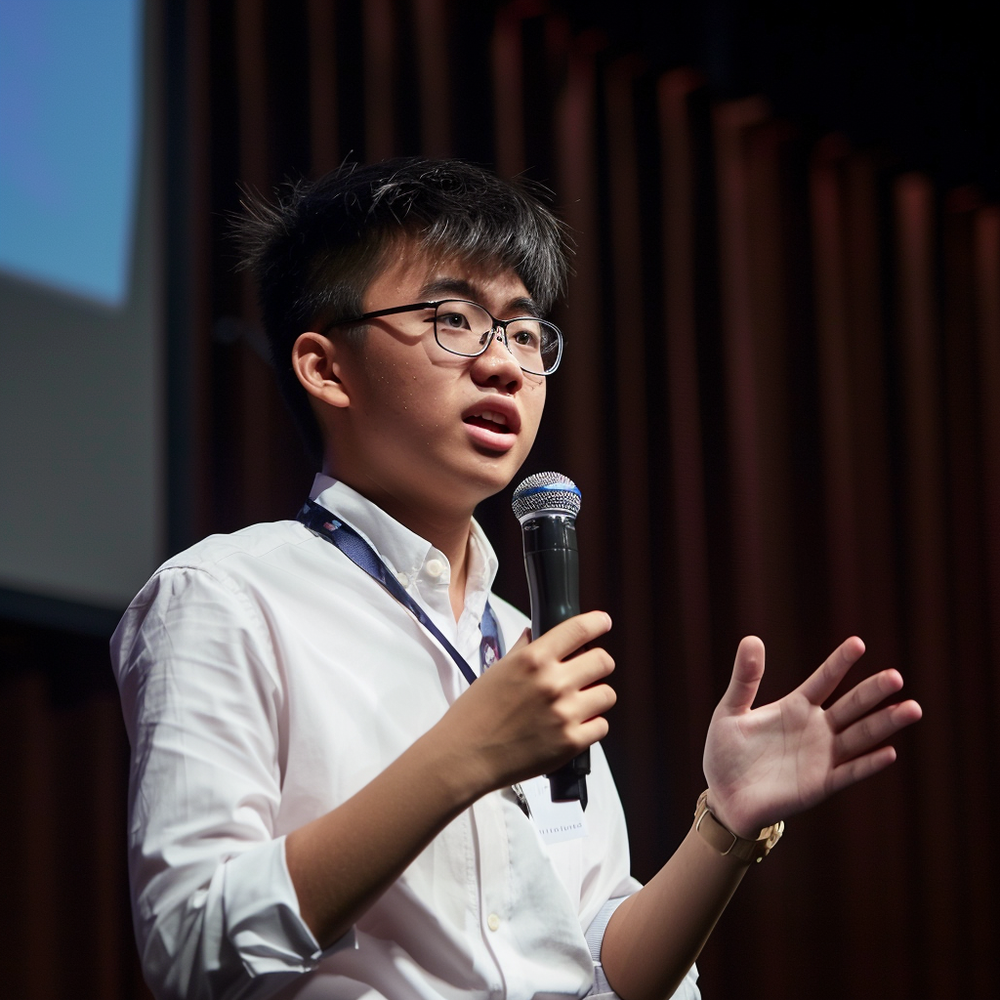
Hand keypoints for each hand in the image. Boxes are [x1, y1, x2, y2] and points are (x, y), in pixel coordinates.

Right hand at [440, 611, 616, 792]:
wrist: (465, 756)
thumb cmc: (475, 714)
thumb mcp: (497, 670)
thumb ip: (523, 649)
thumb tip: (536, 634)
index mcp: (534, 660)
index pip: (580, 630)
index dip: (597, 623)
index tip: (602, 623)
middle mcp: (553, 683)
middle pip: (603, 661)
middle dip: (597, 664)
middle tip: (586, 672)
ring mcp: (565, 713)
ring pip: (607, 694)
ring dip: (595, 697)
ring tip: (577, 703)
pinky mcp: (571, 742)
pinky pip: (602, 726)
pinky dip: (591, 725)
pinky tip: (572, 725)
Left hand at [703, 636, 921, 838]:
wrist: (723, 796)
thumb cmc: (726, 752)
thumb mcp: (730, 710)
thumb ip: (745, 678)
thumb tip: (752, 638)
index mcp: (795, 707)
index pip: (823, 680)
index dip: (839, 662)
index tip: (857, 643)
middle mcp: (815, 728)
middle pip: (850, 706)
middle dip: (872, 691)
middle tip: (895, 676)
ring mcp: (821, 756)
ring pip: (859, 736)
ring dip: (884, 724)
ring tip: (911, 708)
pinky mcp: (820, 785)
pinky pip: (849, 772)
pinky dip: (868, 763)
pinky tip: (889, 752)